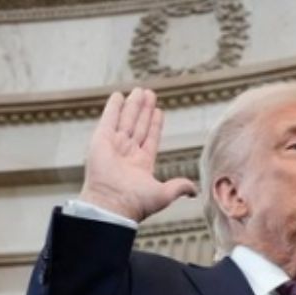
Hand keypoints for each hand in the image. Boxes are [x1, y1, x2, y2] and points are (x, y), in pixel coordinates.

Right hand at [79, 87, 196, 221]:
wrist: (112, 204)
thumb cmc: (136, 203)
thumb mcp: (164, 194)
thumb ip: (179, 187)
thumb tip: (194, 191)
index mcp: (141, 165)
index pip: (150, 138)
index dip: (154, 125)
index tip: (158, 111)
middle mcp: (127, 154)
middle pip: (138, 126)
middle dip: (144, 110)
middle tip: (149, 93)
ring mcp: (114, 146)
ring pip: (126, 120)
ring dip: (133, 105)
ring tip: (140, 91)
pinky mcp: (101, 140)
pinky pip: (109, 119)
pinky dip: (113, 107)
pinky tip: (118, 96)